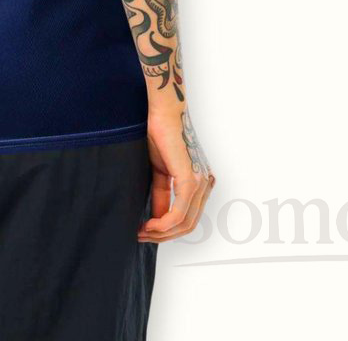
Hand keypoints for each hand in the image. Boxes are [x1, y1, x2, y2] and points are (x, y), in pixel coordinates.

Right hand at [138, 106, 214, 241]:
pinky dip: (164, 224)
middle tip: (142, 235)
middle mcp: (205, 183)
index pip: (189, 216)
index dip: (168, 230)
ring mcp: (200, 182)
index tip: (145, 231)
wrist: (163, 111)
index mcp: (201, 181)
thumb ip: (161, 195)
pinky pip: (179, 212)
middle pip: (189, 224)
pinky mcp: (190, 179)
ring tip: (142, 232)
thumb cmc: (160, 134)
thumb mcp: (159, 171)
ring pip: (185, 223)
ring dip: (162, 233)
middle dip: (164, 236)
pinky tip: (149, 225)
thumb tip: (156, 220)